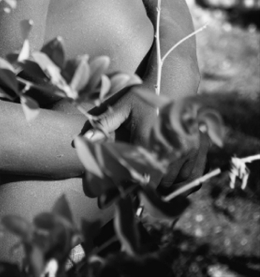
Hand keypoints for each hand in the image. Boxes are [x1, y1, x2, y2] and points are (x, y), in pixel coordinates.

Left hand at [85, 87, 208, 191]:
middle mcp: (170, 149)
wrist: (173, 83)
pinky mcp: (198, 154)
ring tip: (143, 187)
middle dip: (137, 191)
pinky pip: (188, 180)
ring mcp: (186, 153)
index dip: (119, 188)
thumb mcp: (122, 106)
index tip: (103, 201)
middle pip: (152, 183)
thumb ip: (104, 123)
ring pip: (170, 184)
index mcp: (148, 139)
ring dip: (157, 188)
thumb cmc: (144, 97)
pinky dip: (176, 183)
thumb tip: (85, 140)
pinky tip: (164, 179)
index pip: (134, 174)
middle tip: (121, 198)